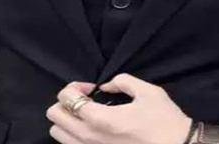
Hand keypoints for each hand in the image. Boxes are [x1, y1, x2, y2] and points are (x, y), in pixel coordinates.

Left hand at [46, 73, 192, 143]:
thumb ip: (122, 81)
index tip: (92, 88)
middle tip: (85, 100)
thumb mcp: (147, 92)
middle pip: (54, 116)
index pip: (66, 98)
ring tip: (86, 115)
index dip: (75, 87)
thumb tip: (107, 86)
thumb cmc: (164, 121)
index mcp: (100, 119)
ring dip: (66, 120)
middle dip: (66, 102)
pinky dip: (73, 136)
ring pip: (58, 134)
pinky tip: (92, 130)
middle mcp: (90, 138)